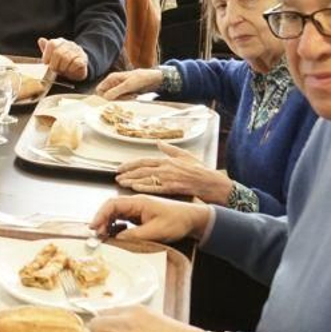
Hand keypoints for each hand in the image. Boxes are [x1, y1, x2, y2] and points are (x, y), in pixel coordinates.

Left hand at [37, 37, 87, 81]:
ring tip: (62, 70)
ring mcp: (77, 50)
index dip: (47, 55)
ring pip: (66, 59)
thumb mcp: (52, 56)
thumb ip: (46, 49)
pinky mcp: (83, 58)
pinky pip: (75, 63)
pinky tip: (70, 70)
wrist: (78, 68)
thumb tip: (41, 40)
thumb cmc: (62, 62)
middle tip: (54, 69)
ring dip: (62, 67)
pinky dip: (71, 69)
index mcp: (60, 42)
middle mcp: (69, 44)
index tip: (46, 62)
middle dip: (54, 64)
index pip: (51, 44)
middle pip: (58, 53)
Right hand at [91, 194, 212, 244]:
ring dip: (107, 224)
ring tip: (104, 236)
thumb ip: (135, 235)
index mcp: (138, 202)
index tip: (94, 226)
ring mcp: (137, 209)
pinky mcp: (139, 216)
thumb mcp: (156, 231)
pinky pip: (122, 219)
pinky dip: (115, 226)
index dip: (100, 214)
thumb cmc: (177, 221)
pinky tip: (116, 234)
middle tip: (97, 235)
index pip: (112, 204)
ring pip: (115, 214)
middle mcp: (135, 204)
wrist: (192, 219)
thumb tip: (117, 238)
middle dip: (101, 220)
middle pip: (111, 209)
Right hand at [95, 69, 162, 99]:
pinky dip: (126, 99)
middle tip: (125, 98)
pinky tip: (133, 96)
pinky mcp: (124, 92)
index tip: (111, 101)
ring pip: (115, 98)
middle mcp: (113, 83)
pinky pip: (121, 99)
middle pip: (107, 95)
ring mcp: (119, 88)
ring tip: (132, 96)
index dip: (103, 97)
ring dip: (122, 99)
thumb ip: (115, 92)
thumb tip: (105, 99)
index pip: (99, 90)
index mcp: (111, 78)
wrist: (153, 79)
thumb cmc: (140, 78)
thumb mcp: (127, 85)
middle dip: (116, 98)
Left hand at [115, 142, 233, 204]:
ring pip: (146, 178)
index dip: (130, 164)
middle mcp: (167, 168)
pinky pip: (156, 187)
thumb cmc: (201, 172)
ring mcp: (170, 178)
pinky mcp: (174, 188)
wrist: (213, 184)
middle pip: (142, 169)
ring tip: (121, 182)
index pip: (144, 161)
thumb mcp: (186, 156)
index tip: (120, 167)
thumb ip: (171, 149)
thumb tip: (159, 142)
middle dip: (128, 173)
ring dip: (132, 180)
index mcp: (168, 160)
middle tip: (117, 176)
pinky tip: (135, 188)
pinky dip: (144, 187)